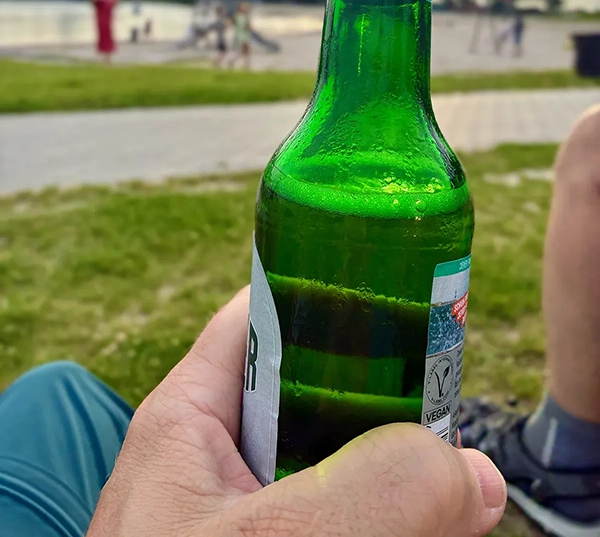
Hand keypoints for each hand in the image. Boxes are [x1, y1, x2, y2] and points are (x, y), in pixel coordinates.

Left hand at [87, 288, 505, 536]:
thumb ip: (383, 490)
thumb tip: (474, 475)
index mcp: (189, 419)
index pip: (267, 319)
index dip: (336, 300)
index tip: (414, 311)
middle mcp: (217, 461)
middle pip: (318, 396)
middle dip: (386, 412)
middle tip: (447, 438)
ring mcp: (246, 520)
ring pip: (341, 471)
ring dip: (397, 489)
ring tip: (447, 509)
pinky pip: (342, 522)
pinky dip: (385, 527)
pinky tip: (423, 535)